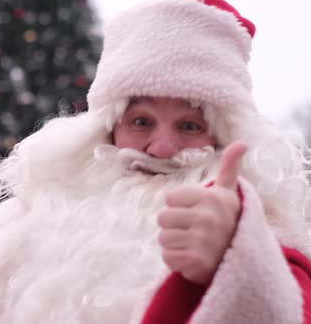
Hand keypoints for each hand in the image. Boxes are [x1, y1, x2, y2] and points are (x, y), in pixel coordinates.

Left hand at [157, 142, 247, 284]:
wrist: (242, 260)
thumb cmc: (226, 220)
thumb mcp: (228, 193)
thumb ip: (229, 167)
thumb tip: (242, 142)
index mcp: (212, 198)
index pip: (169, 198)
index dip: (180, 207)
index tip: (198, 212)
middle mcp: (208, 218)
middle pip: (162, 218)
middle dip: (175, 226)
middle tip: (195, 231)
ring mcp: (202, 241)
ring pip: (163, 238)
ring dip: (175, 244)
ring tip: (194, 244)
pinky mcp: (196, 261)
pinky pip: (167, 257)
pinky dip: (176, 260)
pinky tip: (193, 258)